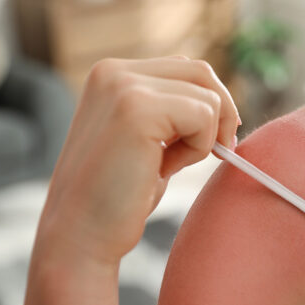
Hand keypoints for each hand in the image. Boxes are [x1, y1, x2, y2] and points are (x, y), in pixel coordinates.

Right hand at [35, 56, 240, 265]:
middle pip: (202, 73)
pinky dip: (198, 148)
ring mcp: (123, 86)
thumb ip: (172, 113)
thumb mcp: (148, 140)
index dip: (212, 104)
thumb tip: (224, 106)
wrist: (81, 235)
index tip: (216, 140)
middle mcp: (114, 71)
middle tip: (220, 152)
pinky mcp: (138, 108)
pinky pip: (204, 116)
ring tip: (168, 166)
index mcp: (113, 74)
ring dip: (204, 138)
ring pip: (208, 97)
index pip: (187, 69)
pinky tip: (164, 170)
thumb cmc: (119, 196)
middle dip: (222, 115)